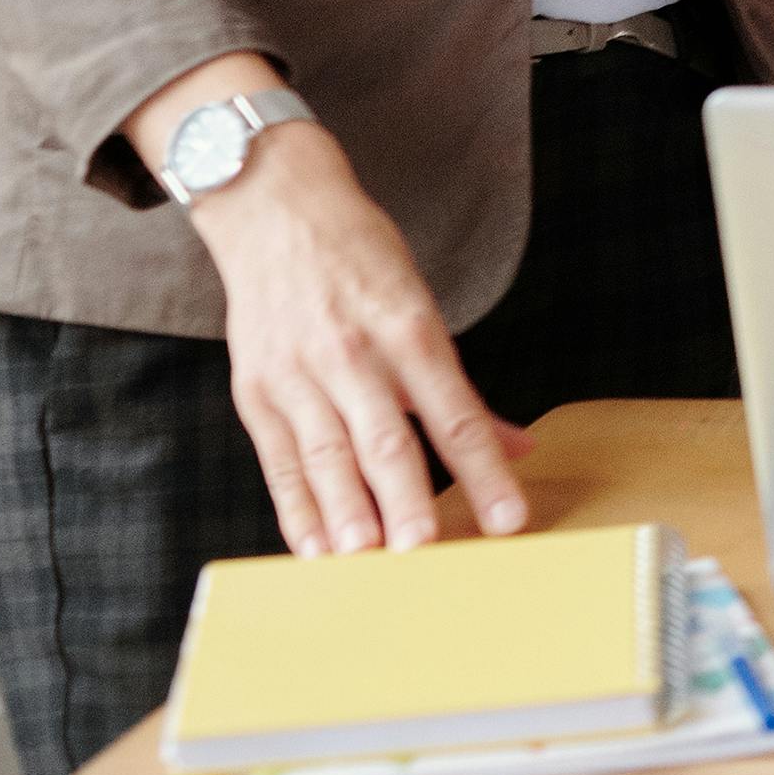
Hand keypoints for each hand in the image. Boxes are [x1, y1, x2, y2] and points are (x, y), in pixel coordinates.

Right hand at [186, 123, 532, 555]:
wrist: (277, 212)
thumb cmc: (362, 260)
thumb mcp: (422, 306)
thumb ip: (463, 391)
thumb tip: (518, 449)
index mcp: (409, 329)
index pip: (455, 414)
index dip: (482, 470)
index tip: (509, 517)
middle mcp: (353, 354)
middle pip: (386, 441)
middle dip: (407, 500)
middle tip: (425, 552)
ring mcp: (298, 375)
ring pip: (328, 458)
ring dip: (349, 515)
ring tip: (368, 562)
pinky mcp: (255, 392)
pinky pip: (279, 462)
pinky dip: (297, 510)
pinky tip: (315, 548)